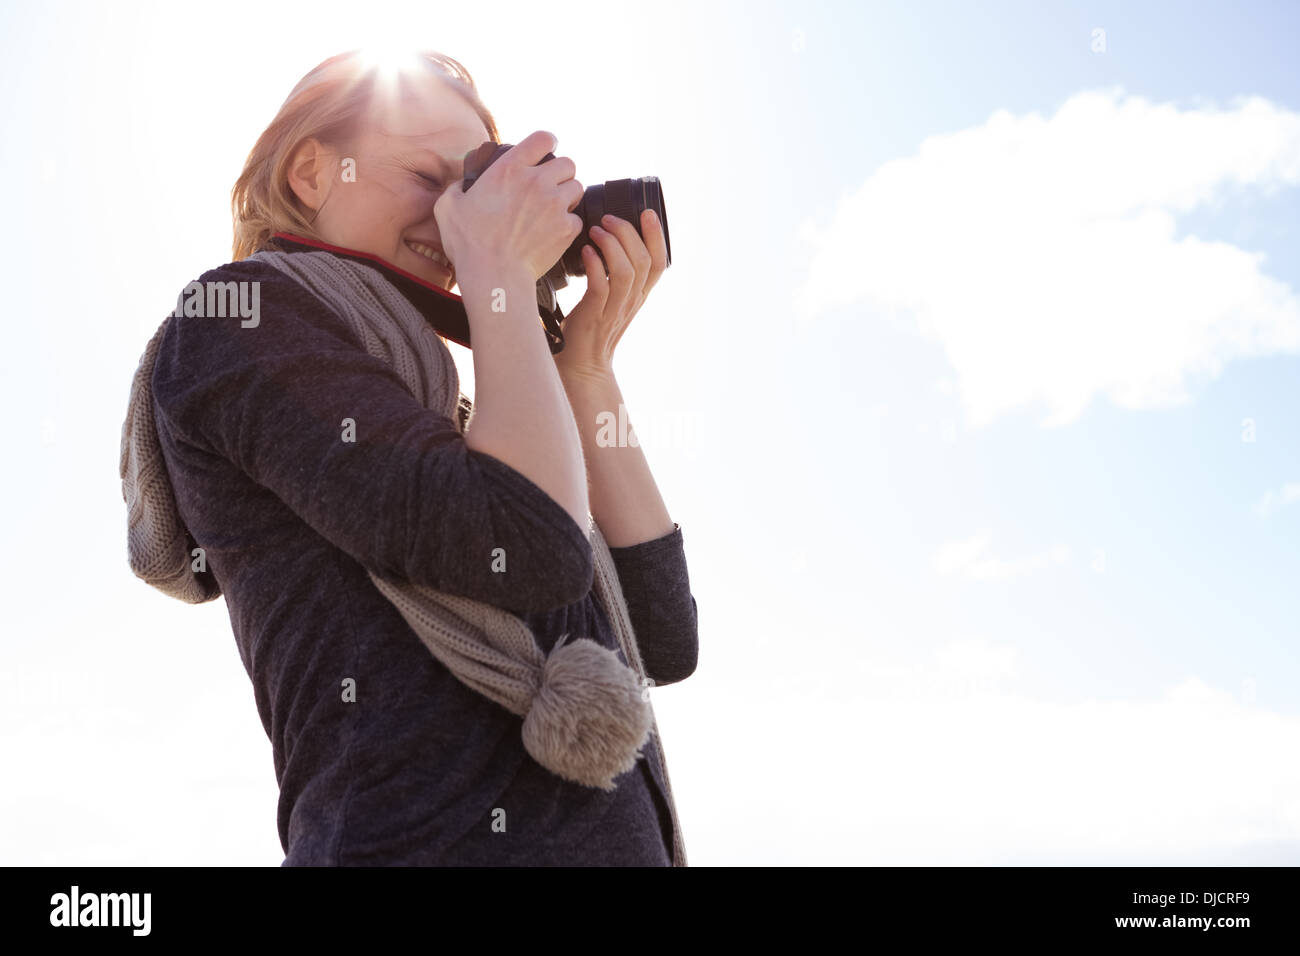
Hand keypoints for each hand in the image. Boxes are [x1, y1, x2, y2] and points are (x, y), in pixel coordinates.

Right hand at [434, 130, 584, 282]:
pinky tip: (553, 232)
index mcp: (509, 169)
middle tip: (550, 185)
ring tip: (553, 208)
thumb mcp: (448, 206)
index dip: (548, 143)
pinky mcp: (566, 229)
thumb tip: (463, 185)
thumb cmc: (469, 244)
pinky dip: (568, 224)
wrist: (494, 275)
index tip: (546, 152)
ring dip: (567, 196)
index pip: (544, 138)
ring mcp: (554, 205)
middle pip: (568, 163)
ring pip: (577, 188)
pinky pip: (576, 218)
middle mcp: (537, 182)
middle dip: (561, 173)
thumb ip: (458, 187)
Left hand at [555, 208, 666, 378]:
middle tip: (609, 218)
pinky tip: (586, 251)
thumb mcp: (612, 299)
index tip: (647, 213)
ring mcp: (615, 309)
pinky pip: (600, 286)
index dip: (657, 236)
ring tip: (596, 231)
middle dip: (628, 232)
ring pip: (626, 271)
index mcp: (639, 295)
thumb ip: (614, 275)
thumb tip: (605, 239)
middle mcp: (632, 301)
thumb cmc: (591, 327)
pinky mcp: (595, 314)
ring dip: (611, 245)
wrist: (582, 363)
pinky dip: (594, 264)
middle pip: (643, 261)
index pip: (659, 263)